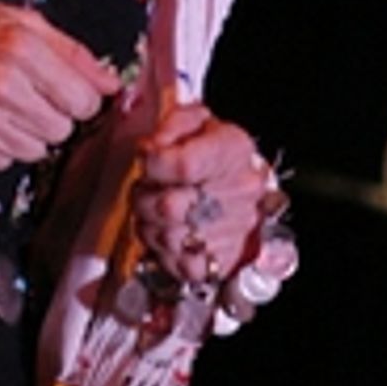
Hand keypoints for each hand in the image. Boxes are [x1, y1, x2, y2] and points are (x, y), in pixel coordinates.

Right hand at [0, 0, 120, 170]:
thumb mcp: (21, 19)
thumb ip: (71, 51)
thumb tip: (107, 82)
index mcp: (21, 50)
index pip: (84, 102)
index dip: (82, 97)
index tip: (72, 91)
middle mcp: (1, 87)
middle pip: (62, 130)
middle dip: (56, 114)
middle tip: (37, 95)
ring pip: (36, 150)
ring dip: (31, 132)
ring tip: (12, 106)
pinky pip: (3, 161)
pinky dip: (2, 144)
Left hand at [131, 100, 277, 286]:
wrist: (241, 181)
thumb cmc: (211, 148)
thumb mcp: (195, 120)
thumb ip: (171, 125)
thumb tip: (151, 148)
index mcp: (233, 150)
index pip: (184, 166)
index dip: (153, 163)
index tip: (146, 157)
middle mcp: (240, 193)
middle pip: (170, 207)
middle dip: (145, 195)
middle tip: (147, 186)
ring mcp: (234, 230)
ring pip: (168, 238)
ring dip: (149, 222)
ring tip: (154, 207)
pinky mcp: (223, 260)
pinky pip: (179, 265)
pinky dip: (162, 250)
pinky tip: (165, 231)